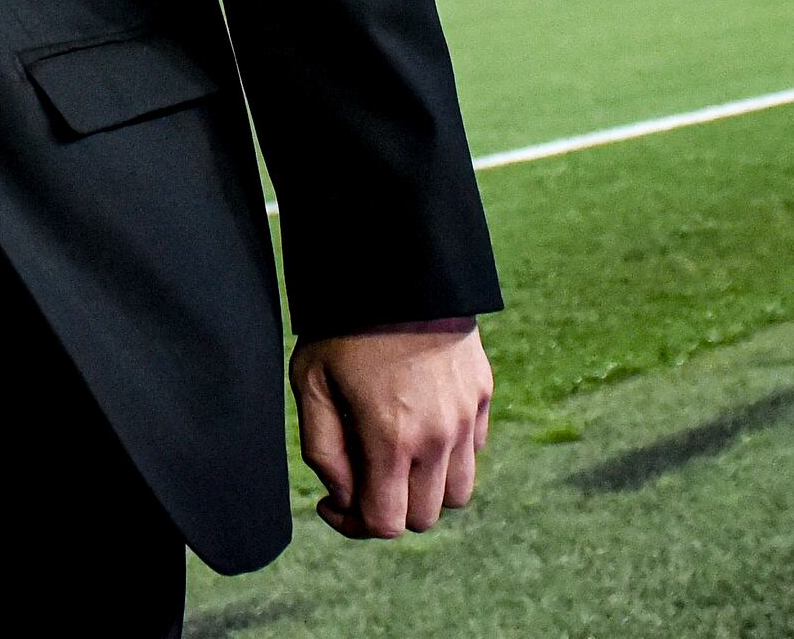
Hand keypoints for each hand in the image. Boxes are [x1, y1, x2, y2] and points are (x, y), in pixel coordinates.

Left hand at [291, 319, 488, 537]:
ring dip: (426, 489)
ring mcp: (466, 418)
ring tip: (395, 456)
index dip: (353, 525)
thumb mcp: (310, 383)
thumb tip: (342, 496)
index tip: (331, 502)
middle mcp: (438, 437)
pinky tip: (419, 425)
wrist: (397, 267)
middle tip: (362, 476)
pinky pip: (473, 453)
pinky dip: (449, 457)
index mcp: (391, 439)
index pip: (386, 524)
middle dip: (389, 508)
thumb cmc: (344, 326)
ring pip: (458, 493)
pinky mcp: (482, 396)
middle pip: (425, 517)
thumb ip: (323, 450)